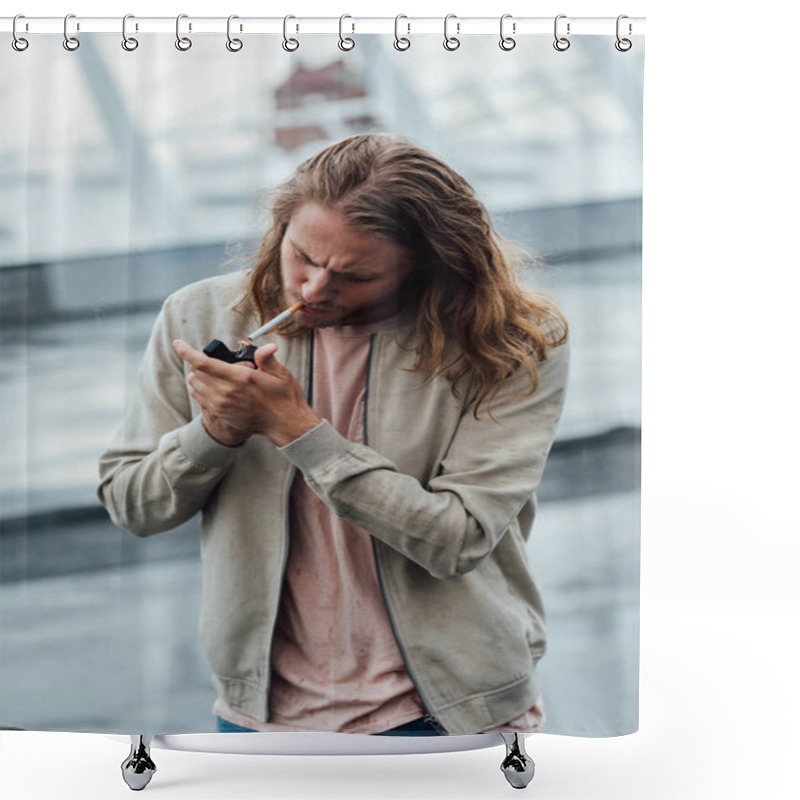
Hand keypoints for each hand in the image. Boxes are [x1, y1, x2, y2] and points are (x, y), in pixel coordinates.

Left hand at [173, 340, 321, 446]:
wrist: (285, 425)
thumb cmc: (285, 398)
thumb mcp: (281, 374)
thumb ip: (267, 359)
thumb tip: (266, 347)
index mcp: (240, 378)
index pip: (203, 362)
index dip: (187, 351)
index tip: (178, 343)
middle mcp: (227, 392)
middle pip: (196, 372)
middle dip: (198, 361)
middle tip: (214, 359)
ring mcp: (222, 405)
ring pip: (195, 385)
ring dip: (198, 375)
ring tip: (213, 373)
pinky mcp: (221, 414)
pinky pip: (200, 398)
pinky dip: (200, 388)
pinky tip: (213, 386)